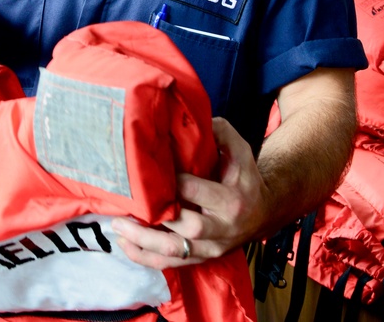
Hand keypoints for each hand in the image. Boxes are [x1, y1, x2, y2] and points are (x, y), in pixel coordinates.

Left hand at [111, 118, 268, 268]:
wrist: (264, 213)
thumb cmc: (244, 177)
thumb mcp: (240, 151)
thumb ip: (220, 133)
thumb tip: (194, 118)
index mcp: (231, 199)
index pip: (198, 191)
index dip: (173, 183)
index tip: (149, 173)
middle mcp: (222, 228)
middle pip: (189, 228)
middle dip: (156, 219)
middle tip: (129, 205)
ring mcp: (211, 248)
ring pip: (176, 252)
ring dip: (144, 242)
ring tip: (118, 226)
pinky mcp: (201, 259)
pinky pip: (171, 265)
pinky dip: (145, 258)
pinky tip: (125, 244)